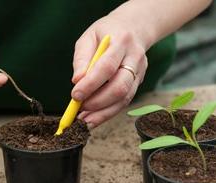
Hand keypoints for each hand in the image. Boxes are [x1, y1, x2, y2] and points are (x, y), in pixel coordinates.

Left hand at [72, 12, 148, 128]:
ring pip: (124, 98)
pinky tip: (94, 118)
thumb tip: (77, 81)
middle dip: (97, 102)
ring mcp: (140, 71)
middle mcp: (135, 58)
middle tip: (79, 109)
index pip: (107, 67)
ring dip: (103, 113)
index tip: (75, 95)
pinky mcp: (139, 82)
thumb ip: (82, 58)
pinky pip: (125, 101)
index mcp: (121, 42)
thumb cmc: (106, 33)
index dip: (91, 84)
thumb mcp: (89, 37)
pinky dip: (108, 112)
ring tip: (85, 121)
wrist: (134, 28)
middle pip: (119, 86)